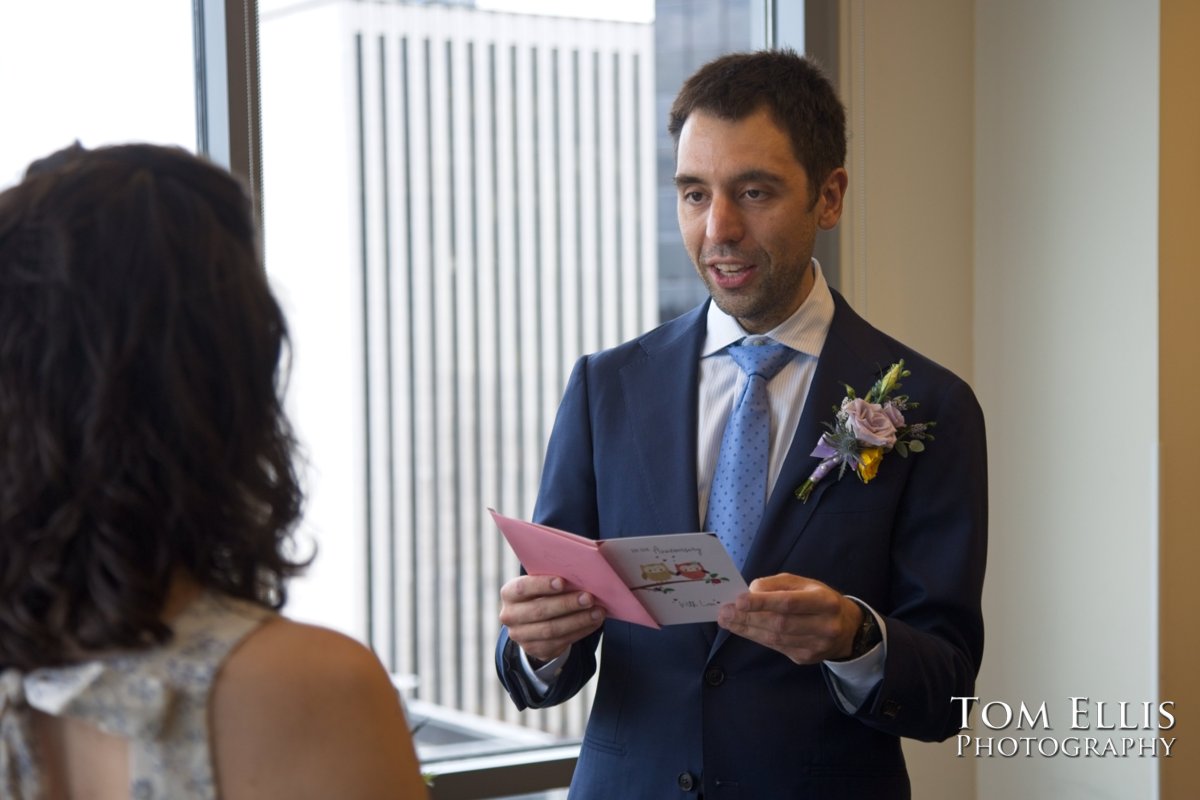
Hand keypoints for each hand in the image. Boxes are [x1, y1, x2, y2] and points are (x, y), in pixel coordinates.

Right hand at [498, 575, 605, 662]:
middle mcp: (510, 616)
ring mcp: (521, 636)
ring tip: (597, 612)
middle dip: (567, 604)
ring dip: (578, 620)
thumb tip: (582, 573)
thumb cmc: (541, 594)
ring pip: (552, 629)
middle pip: (540, 611)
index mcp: (509, 594)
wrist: (531, 624)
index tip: (562, 581)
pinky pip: (561, 641)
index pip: (522, 589)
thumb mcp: (538, 585)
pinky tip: (594, 622)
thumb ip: (553, 579)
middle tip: (589, 597)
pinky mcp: (536, 650)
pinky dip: (581, 631)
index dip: (542, 585)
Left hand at [716, 573, 860, 663]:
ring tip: (727, 620)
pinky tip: (742, 629)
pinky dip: (757, 637)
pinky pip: (776, 647)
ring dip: (747, 629)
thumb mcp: (804, 583)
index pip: (790, 603)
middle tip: (724, 612)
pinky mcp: (806, 658)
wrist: (847, 630)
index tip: (738, 600)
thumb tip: (751, 590)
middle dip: (748, 618)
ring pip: (775, 639)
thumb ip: (777, 584)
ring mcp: (816, 646)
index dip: (763, 602)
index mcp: (825, 602)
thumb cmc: (820, 600)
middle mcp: (824, 626)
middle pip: (780, 624)